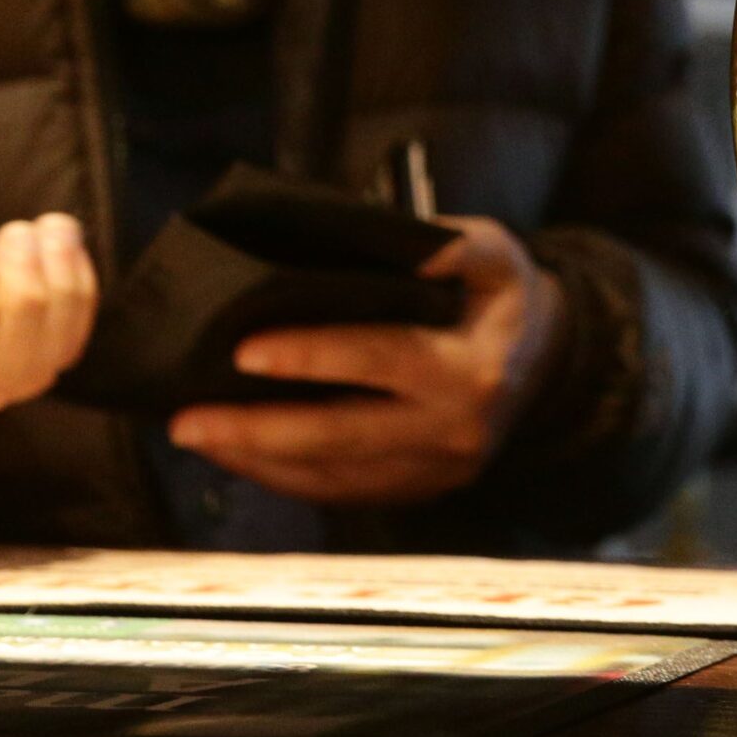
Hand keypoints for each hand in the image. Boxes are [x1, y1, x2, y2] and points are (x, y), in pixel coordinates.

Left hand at [168, 215, 568, 507]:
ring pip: (333, 477)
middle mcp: (453, 430)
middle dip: (257, 431)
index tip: (245, 351)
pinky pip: (342, 492)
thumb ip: (454, 245)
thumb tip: (409, 245)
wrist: (550, 362)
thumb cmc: (502, 296)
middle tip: (185, 420)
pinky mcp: (420, 491)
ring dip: (257, 460)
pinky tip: (240, 454)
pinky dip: (285, 477)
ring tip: (195, 434)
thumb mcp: (494, 253)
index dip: (313, 356)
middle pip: (342, 437)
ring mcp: (436, 470)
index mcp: (470, 367)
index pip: (382, 359)